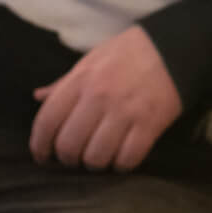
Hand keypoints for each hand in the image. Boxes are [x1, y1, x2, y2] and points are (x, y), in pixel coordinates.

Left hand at [28, 26, 182, 170]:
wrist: (173, 48)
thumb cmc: (128, 53)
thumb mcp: (91, 59)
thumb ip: (64, 82)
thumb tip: (38, 96)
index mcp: (80, 80)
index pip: (47, 121)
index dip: (39, 145)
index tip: (42, 155)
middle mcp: (98, 97)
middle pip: (69, 146)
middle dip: (68, 159)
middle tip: (75, 157)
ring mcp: (125, 113)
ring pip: (96, 158)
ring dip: (95, 164)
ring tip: (99, 156)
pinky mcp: (149, 125)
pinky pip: (127, 159)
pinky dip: (121, 165)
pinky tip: (122, 156)